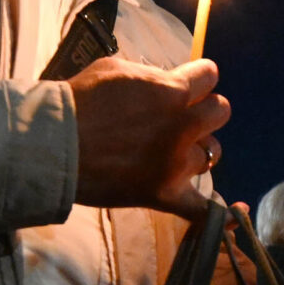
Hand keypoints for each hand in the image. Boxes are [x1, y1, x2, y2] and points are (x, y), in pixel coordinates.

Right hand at [71, 57, 229, 217]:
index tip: (185, 83)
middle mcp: (182, 127)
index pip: (209, 75)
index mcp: (172, 91)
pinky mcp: (164, 194)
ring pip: (213, 152)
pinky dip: (216, 214)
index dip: (197, 78)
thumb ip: (149, 75)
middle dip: (203, 109)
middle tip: (179, 115)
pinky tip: (230, 216)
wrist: (53, 145)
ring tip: (177, 149)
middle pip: (220, 111)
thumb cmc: (78, 102)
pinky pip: (202, 210)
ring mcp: (175, 164)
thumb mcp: (115, 68)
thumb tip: (163, 80)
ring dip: (199, 147)